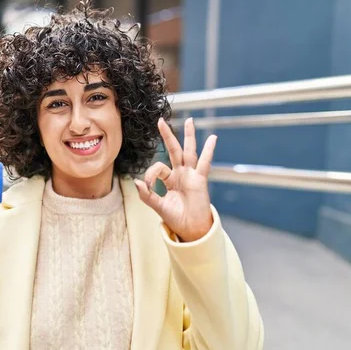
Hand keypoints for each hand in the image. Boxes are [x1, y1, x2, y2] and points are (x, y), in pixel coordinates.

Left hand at [135, 117, 216, 241]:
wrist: (190, 229)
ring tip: (189, 121)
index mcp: (170, 179)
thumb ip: (147, 195)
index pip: (158, 168)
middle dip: (168, 136)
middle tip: (161, 120)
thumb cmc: (176, 218)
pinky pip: (204, 163)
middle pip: (173, 150)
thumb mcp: (158, 206)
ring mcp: (191, 175)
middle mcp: (181, 174)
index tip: (147, 186)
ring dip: (189, 136)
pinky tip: (212, 139)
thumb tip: (137, 182)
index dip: (150, 175)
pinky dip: (208, 151)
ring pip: (189, 152)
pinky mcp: (199, 180)